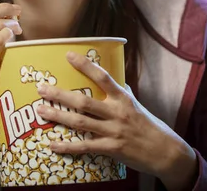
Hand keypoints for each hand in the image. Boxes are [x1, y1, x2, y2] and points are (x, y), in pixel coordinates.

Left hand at [35, 51, 197, 190]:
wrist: (165, 152)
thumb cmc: (149, 125)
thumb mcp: (137, 105)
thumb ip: (122, 93)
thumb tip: (113, 81)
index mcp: (123, 98)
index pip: (102, 77)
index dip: (85, 65)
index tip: (68, 55)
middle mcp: (117, 112)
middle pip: (83, 101)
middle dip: (60, 94)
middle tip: (41, 88)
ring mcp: (113, 131)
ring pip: (80, 123)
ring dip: (58, 116)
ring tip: (40, 110)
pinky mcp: (111, 149)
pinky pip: (84, 147)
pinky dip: (67, 146)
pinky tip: (52, 144)